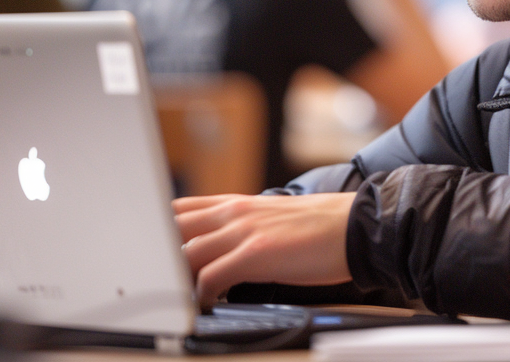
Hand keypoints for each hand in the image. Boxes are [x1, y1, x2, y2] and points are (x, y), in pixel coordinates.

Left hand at [173, 192, 355, 307]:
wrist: (358, 226)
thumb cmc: (321, 228)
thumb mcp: (271, 218)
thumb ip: (243, 227)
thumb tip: (223, 251)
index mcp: (236, 203)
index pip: (178, 208)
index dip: (158, 231)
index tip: (150, 253)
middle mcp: (234, 212)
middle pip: (172, 227)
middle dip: (158, 254)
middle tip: (156, 281)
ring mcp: (244, 230)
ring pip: (185, 252)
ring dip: (176, 278)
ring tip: (176, 299)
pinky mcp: (257, 252)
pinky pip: (211, 277)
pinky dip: (201, 294)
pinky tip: (207, 305)